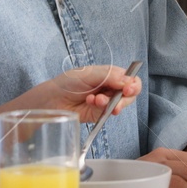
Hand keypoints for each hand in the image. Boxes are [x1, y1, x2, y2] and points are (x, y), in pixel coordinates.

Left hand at [19, 65, 140, 121]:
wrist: (53, 99)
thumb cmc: (69, 82)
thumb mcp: (90, 74)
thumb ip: (110, 76)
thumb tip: (129, 81)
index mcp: (111, 75)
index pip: (131, 79)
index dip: (133, 85)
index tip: (128, 89)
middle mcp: (111, 88)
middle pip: (130, 94)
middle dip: (124, 98)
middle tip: (116, 100)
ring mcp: (106, 102)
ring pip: (121, 105)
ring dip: (110, 103)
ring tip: (96, 100)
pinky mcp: (100, 114)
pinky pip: (109, 113)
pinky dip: (102, 109)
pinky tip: (91, 103)